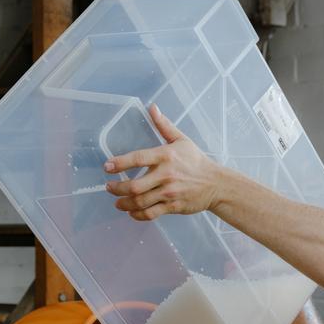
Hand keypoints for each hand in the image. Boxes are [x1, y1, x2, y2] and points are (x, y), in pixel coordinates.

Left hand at [104, 104, 221, 220]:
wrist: (216, 184)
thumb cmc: (197, 161)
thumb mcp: (182, 140)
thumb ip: (164, 126)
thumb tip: (152, 108)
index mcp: (165, 156)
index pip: (137, 159)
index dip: (119, 163)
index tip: (107, 167)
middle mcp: (166, 175)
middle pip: (134, 186)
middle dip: (117, 189)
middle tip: (109, 188)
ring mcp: (169, 192)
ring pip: (140, 202)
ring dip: (124, 204)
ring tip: (118, 202)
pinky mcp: (173, 206)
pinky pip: (151, 213)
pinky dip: (138, 215)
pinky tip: (132, 212)